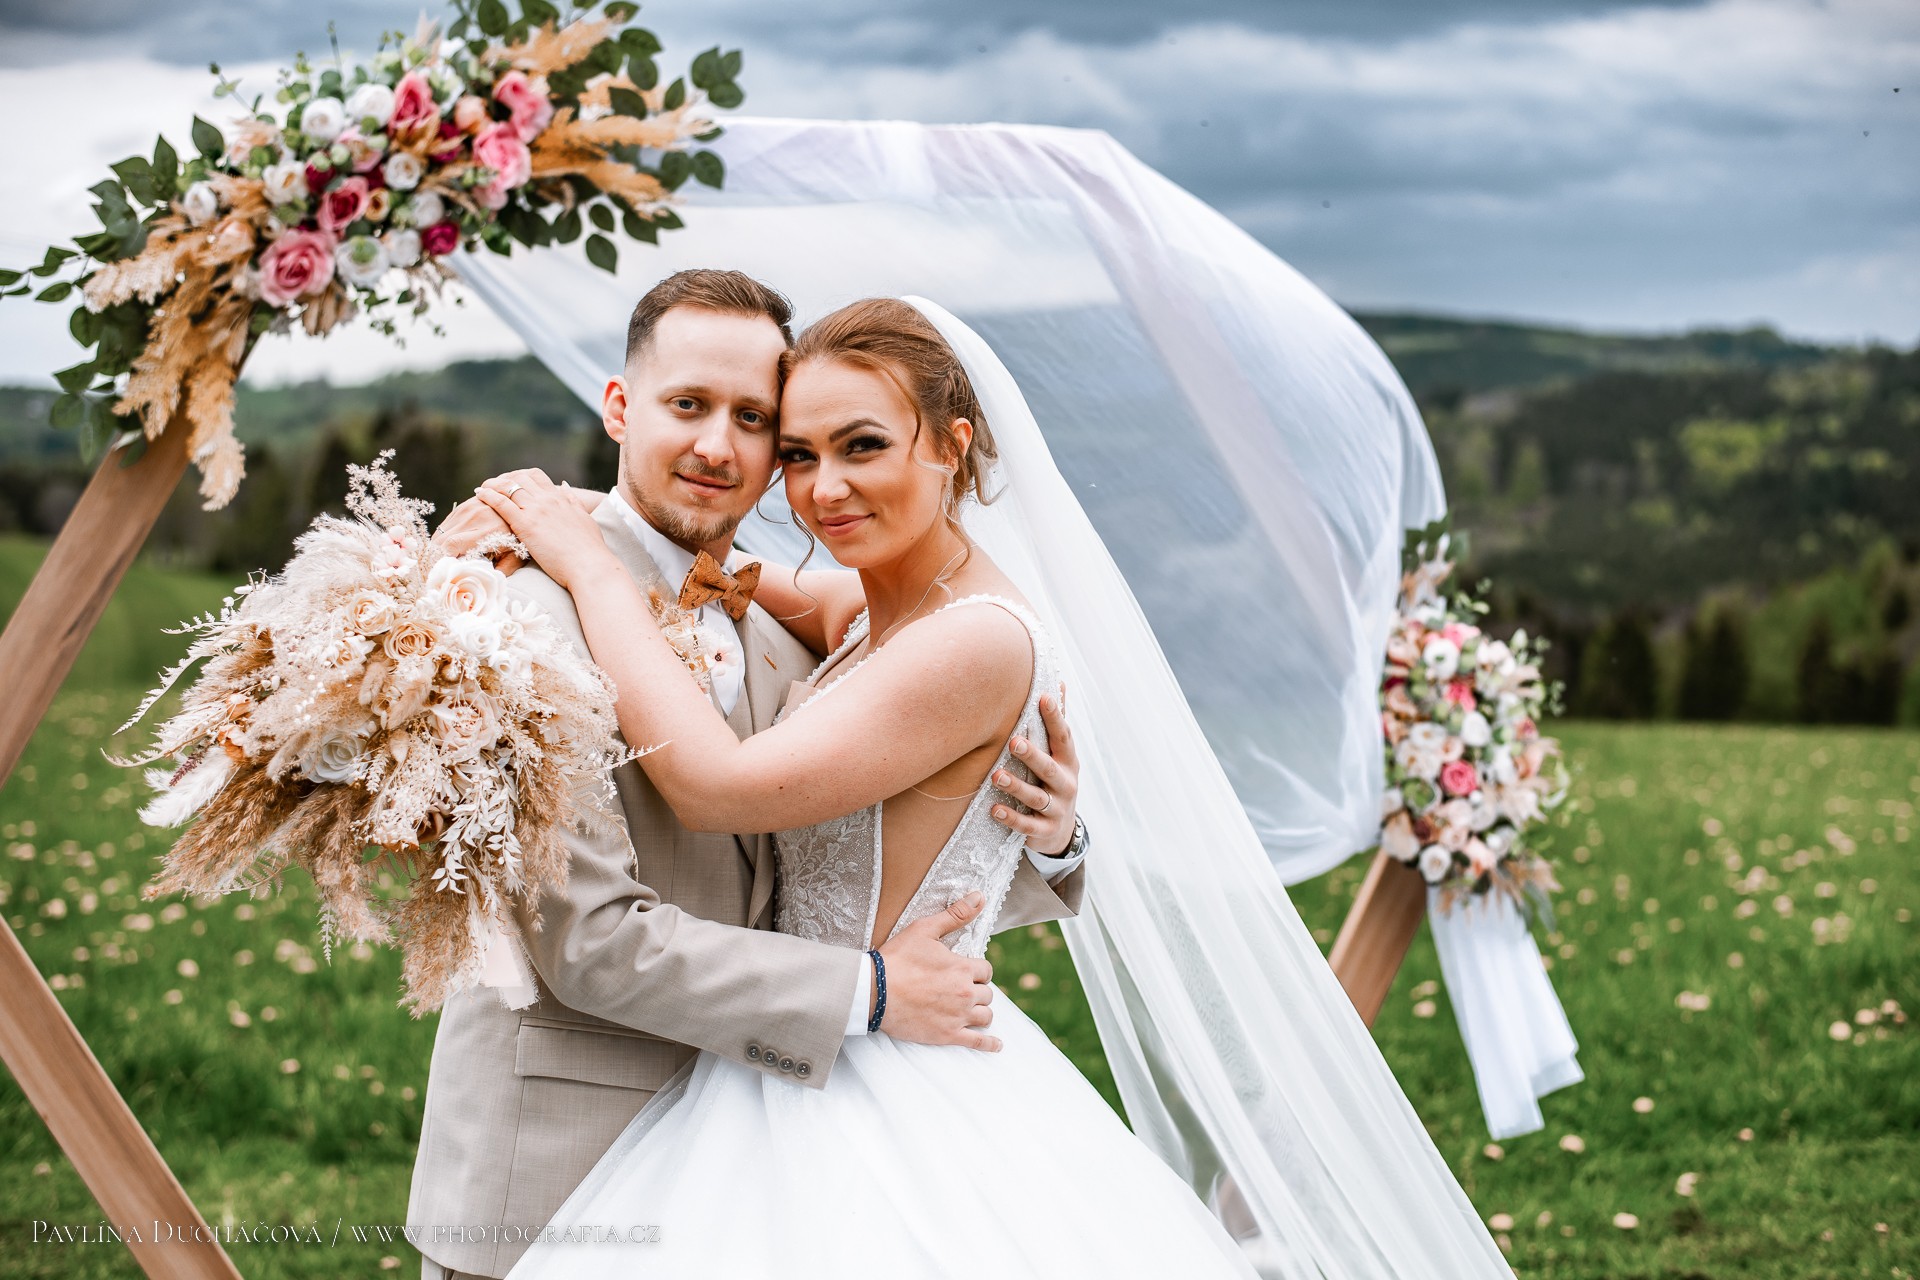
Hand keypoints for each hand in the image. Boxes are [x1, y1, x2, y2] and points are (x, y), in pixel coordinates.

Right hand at [431, 495, 524, 573]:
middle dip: (437, 557)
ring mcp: (467, 509)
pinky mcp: (463, 506)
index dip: (442, 560)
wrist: (523, 509)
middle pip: (441, 540)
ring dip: (439, 547)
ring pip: (440, 532)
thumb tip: (482, 584)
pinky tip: (451, 547)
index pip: (451, 545)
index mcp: (486, 532)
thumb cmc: (520, 538)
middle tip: (441, 570)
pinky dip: (444, 537)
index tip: (443, 572)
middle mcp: (473, 518)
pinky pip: (445, 524)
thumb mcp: (515, 556)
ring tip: (445, 560)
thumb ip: (501, 571)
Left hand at [473, 470, 616, 589]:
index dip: (521, 476)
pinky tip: (479, 493)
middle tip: (493, 485)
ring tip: (482, 488)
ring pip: (508, 486)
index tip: (511, 481)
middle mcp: (547, 499)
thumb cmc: (589, 548)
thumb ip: (573, 502)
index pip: (536, 477)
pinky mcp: (525, 525)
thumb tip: (564, 487)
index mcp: (560, 498)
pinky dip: (488, 495)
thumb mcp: (584, 518)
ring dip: (492, 484)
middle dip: (504, 478)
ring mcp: (535, 510)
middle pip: (520, 478)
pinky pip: (501, 503)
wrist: (588, 564)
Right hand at [875, 892, 999, 1050]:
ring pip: (985, 1015)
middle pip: (987, 993)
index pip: (986, 970)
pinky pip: (977, 1042)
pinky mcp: (947, 1035)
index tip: (966, 971)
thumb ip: (955, 915)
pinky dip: (989, 1044)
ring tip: (973, 1009)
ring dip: (981, 1011)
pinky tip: (997, 1045)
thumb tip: (979, 896)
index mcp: (962, 968)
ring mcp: (958, 1016)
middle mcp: (965, 993)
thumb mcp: (924, 929)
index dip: (977, 970)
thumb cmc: (897, 958)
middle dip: (977, 990)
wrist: (874, 991)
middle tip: (962, 989)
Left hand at [989, 685, 1079, 855]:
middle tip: (1013, 742)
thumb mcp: (1060, 755)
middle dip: (1032, 755)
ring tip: (997, 777)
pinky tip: (994, 809)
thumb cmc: (1054, 781)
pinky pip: (1028, 825)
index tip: (1043, 697)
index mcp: (1068, 761)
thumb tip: (1058, 683)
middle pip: (1049, 769)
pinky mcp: (1045, 831)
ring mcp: (1057, 809)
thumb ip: (1056, 724)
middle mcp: (1066, 784)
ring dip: (1017, 787)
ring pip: (1037, 798)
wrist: (1061, 832)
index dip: (1055, 717)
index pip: (1063, 737)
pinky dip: (1012, 818)